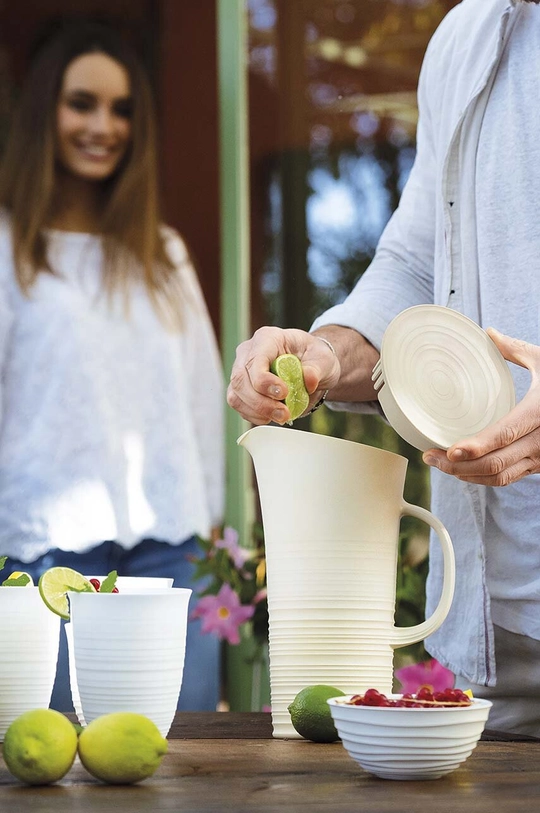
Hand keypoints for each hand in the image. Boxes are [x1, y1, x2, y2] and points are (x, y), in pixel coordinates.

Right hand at [227, 326, 340, 424]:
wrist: (311, 367)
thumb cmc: (314, 357)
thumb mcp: (324, 359)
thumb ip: (317, 368)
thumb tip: (309, 380)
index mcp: (267, 338)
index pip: (255, 360)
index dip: (264, 380)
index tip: (284, 393)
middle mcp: (249, 352)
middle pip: (240, 380)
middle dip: (261, 402)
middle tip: (284, 413)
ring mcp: (242, 370)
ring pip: (236, 395)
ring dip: (257, 411)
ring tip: (281, 416)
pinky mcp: (241, 388)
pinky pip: (239, 405)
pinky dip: (254, 415)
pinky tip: (271, 416)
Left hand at [422, 328, 539, 485]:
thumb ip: (516, 349)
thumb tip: (488, 333)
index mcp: (539, 411)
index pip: (504, 434)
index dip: (476, 447)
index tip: (450, 451)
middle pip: (495, 463)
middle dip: (458, 466)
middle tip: (430, 458)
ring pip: (500, 477)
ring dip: (466, 475)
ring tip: (439, 464)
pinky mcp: (539, 465)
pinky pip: (508, 478)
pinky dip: (482, 478)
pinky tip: (462, 470)